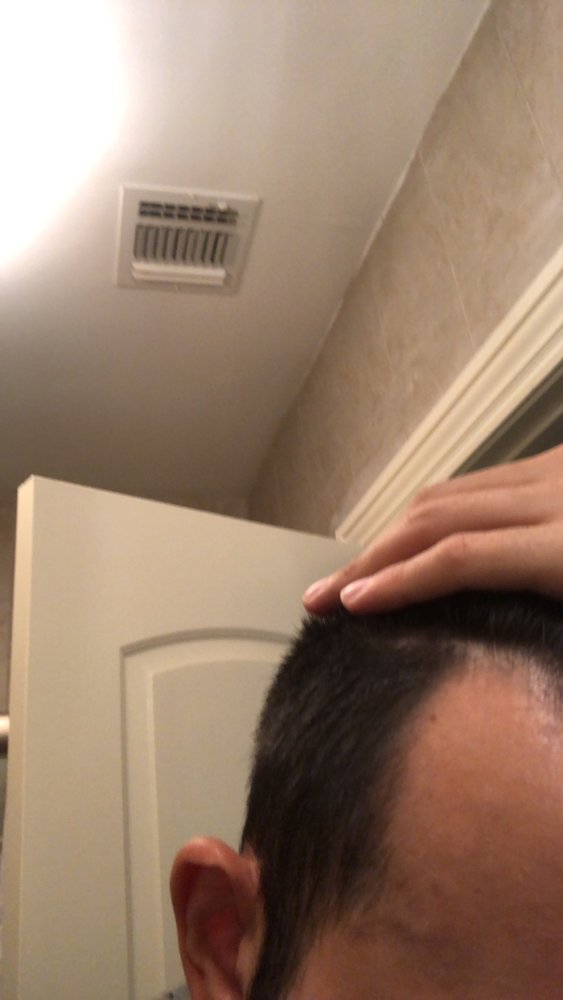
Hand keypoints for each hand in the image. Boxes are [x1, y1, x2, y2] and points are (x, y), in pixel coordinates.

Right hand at [303, 444, 562, 613]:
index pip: (459, 559)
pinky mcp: (552, 464)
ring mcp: (551, 471)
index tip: (349, 606)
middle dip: (372, 557)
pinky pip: (474, 484)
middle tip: (324, 593)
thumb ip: (543, 627)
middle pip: (435, 517)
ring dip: (392, 534)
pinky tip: (410, 541)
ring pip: (445, 494)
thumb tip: (491, 658)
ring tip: (356, 573)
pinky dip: (428, 514)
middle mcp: (554, 495)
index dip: (397, 582)